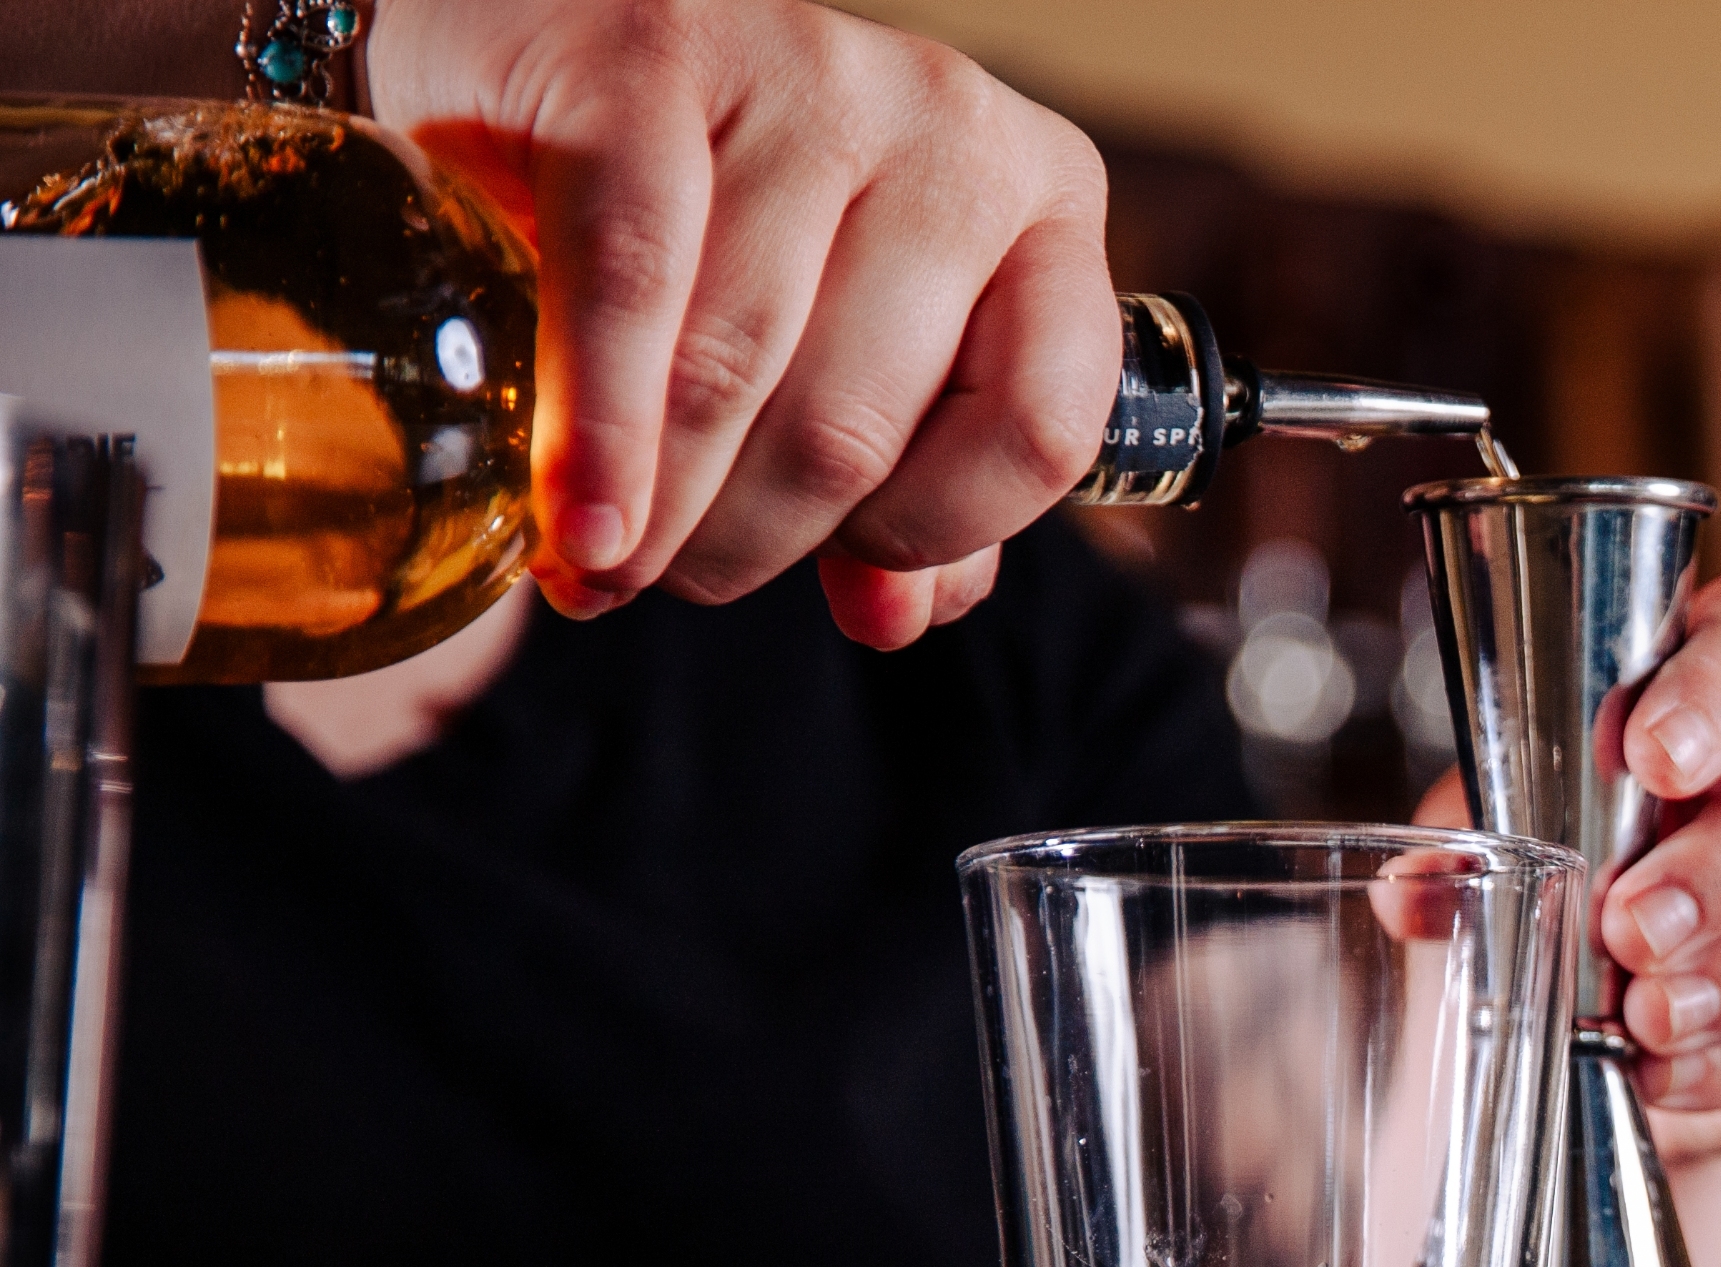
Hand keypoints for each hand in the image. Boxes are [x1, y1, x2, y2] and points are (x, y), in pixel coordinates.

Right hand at [371, 0, 1113, 648]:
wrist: (542, 47)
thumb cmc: (722, 215)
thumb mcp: (849, 344)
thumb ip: (905, 486)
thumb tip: (899, 619)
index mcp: (1043, 205)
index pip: (1043, 425)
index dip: (932, 534)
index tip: (840, 579)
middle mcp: (954, 126)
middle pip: (862, 421)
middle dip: (751, 543)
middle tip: (673, 580)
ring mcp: (812, 76)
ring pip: (740, 370)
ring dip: (665, 510)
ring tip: (609, 560)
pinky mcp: (656, 55)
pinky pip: (633, 284)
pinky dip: (602, 427)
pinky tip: (582, 517)